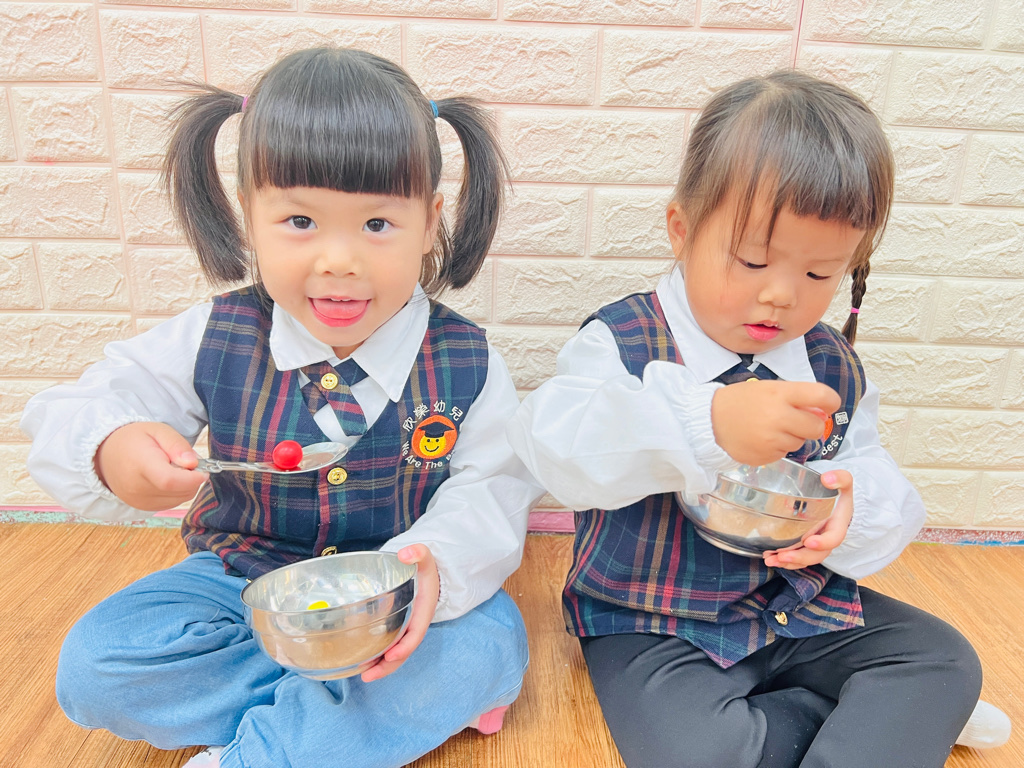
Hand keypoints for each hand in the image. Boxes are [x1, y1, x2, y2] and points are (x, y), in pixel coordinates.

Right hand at [94, 422, 207, 510]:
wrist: (106, 455)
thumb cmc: (135, 439)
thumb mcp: (158, 430)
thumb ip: (177, 445)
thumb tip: (193, 463)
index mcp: (141, 464)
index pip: (170, 480)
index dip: (193, 478)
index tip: (203, 469)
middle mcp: (137, 488)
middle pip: (179, 492)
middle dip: (193, 479)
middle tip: (186, 463)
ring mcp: (138, 501)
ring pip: (179, 499)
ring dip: (186, 486)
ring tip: (173, 469)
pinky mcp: (142, 508)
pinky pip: (171, 504)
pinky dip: (177, 493)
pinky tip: (168, 479)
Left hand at [361, 544, 440, 682]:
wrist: (426, 573)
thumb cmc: (424, 568)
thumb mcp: (426, 558)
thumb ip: (419, 553)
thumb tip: (406, 554)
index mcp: (422, 613)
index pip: (415, 635)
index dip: (404, 647)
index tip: (391, 655)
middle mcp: (413, 625)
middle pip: (402, 651)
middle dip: (387, 666)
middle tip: (368, 675)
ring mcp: (404, 628)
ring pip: (393, 652)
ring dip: (379, 665)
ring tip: (361, 673)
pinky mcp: (394, 627)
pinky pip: (386, 644)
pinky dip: (375, 655)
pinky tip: (360, 660)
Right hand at [711, 380, 840, 465]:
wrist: (708, 422)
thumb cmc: (739, 401)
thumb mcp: (767, 389)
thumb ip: (796, 397)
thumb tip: (822, 413)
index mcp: (780, 394)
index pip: (822, 396)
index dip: (831, 402)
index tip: (828, 405)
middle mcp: (778, 417)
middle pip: (816, 426)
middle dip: (810, 424)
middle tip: (795, 420)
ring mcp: (772, 439)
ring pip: (800, 442)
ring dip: (791, 437)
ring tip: (770, 428)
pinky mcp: (766, 456)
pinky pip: (784, 453)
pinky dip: (777, 447)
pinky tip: (761, 439)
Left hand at [763, 469, 853, 569]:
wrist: (835, 502)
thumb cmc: (838, 493)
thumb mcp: (844, 483)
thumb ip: (840, 479)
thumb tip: (827, 479)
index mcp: (837, 526)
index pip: (833, 539)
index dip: (822, 543)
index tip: (808, 541)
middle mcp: (827, 540)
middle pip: (816, 555)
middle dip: (799, 557)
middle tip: (782, 555)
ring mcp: (815, 545)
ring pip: (804, 559)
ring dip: (788, 562)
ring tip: (770, 560)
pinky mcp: (804, 546)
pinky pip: (796, 558)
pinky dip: (783, 560)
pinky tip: (769, 557)